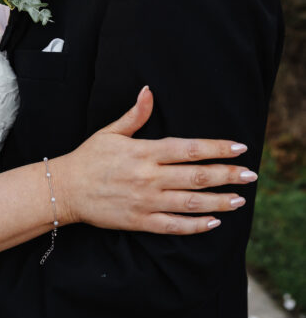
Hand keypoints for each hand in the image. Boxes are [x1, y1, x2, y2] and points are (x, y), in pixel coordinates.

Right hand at [55, 86, 255, 233]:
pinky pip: (173, 226)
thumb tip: (149, 91)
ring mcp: (145, 201)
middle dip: (227, 175)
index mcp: (144, 152)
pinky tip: (213, 222)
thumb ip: (136, 115)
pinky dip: (195, 225)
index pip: (189, 148)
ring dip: (218, 201)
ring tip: (238, 199)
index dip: (217, 148)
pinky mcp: (139, 221)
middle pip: (196, 176)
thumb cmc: (89, 158)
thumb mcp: (111, 132)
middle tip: (250, 175)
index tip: (239, 148)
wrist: (65, 189)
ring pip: (190, 202)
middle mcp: (149, 177)